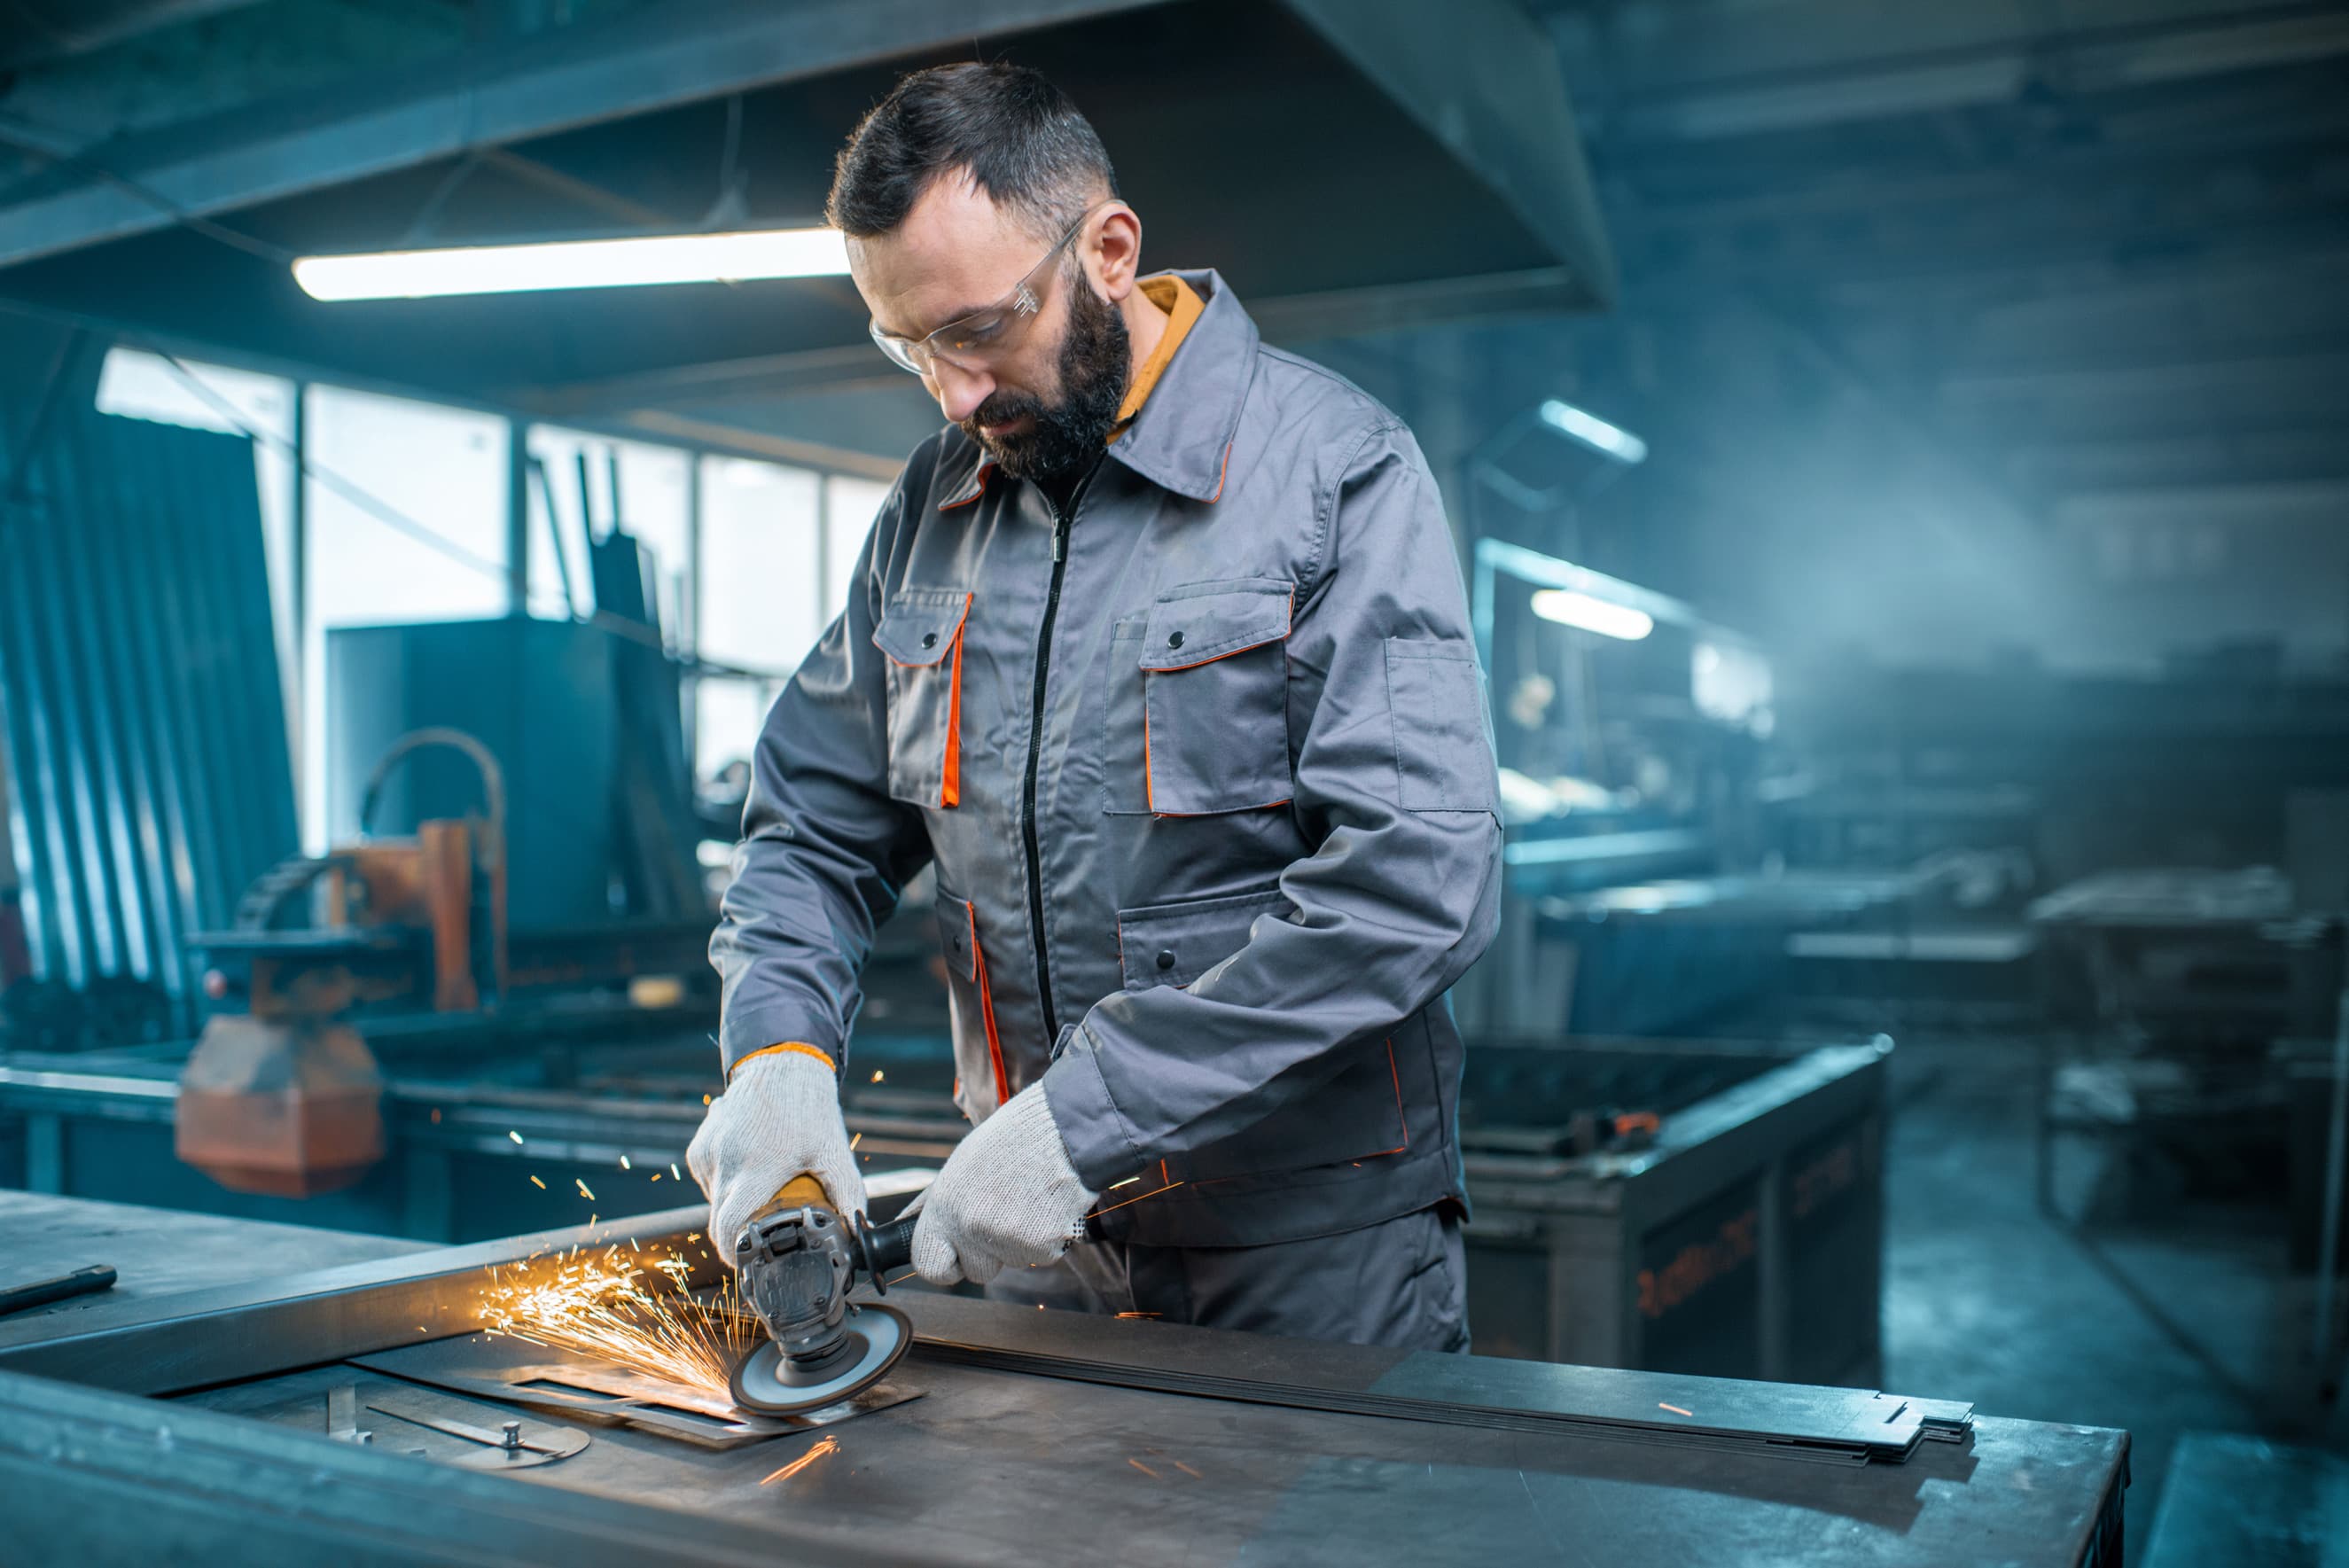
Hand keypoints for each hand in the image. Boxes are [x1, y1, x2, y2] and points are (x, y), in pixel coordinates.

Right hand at [687, 1049, 864, 1264]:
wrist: (780, 1064)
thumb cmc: (809, 1108)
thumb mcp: (833, 1152)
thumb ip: (848, 1194)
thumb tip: (857, 1231)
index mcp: (756, 1168)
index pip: (729, 1228)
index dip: (736, 1254)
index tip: (749, 1263)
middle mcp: (725, 1163)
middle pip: (719, 1222)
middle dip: (739, 1235)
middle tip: (764, 1233)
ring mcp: (707, 1154)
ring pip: (714, 1203)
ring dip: (735, 1206)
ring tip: (764, 1186)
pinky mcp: (698, 1148)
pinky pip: (709, 1183)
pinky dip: (726, 1186)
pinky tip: (750, 1167)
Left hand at [911, 1083, 1096, 1285]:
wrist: (1060, 1131)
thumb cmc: (1010, 1143)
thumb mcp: (960, 1167)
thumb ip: (938, 1205)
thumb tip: (908, 1225)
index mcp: (945, 1209)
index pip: (930, 1266)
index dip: (945, 1264)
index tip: (955, 1256)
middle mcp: (972, 1230)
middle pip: (976, 1271)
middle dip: (987, 1254)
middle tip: (1003, 1215)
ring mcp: (1008, 1242)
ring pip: (1010, 1262)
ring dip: (1018, 1241)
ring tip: (1027, 1199)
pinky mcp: (1043, 1248)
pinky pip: (1040, 1256)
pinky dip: (1045, 1237)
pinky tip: (1046, 1205)